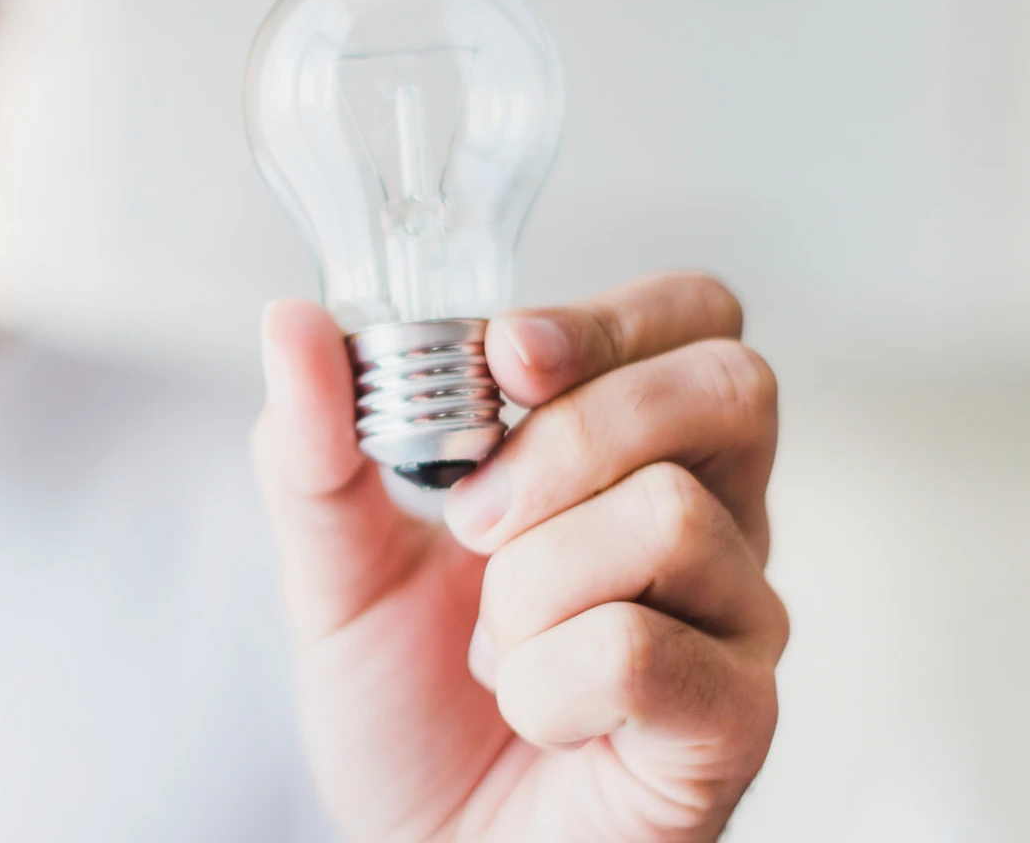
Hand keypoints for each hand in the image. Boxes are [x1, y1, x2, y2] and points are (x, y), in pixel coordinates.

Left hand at [253, 274, 787, 842]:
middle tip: (474, 520)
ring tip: (497, 644)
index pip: (691, 314)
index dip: (607, 317)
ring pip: (670, 516)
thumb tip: (292, 322)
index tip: (505, 357)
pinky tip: (534, 712)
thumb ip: (318, 444)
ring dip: (531, 583)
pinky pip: (641, 649)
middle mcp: (714, 511)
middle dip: (572, 437)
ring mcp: (737, 613)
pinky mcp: (734, 715)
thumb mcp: (341, 562)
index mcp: (634, 448)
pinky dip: (544, 681)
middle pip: (726, 386)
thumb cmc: (412, 703)